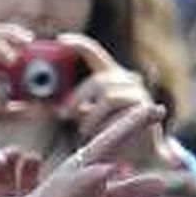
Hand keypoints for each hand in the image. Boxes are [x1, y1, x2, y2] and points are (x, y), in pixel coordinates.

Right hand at [10, 104, 166, 196]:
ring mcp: (70, 177)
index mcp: (92, 163)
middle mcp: (81, 164)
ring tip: (139, 123)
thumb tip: (162, 182)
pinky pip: (78, 182)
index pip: (117, 139)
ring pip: (95, 154)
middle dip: (132, 122)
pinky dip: (93, 174)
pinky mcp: (61, 194)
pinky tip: (108, 168)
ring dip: (116, 138)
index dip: (137, 123)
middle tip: (158, 108)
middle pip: (110, 138)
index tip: (160, 108)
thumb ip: (131, 191)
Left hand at [59, 33, 176, 167]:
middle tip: (63, 114)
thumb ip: (75, 107)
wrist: (140, 157)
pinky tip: (97, 133)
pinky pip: (119, 110)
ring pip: (107, 95)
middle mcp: (126, 80)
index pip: (94, 53)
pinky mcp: (145, 106)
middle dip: (77, 98)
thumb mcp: (88, 118)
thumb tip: (50, 103)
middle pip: (98, 81)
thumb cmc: (111, 135)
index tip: (60, 39)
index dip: (78, 44)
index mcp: (111, 77)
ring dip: (91, 116)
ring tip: (83, 131)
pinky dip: (102, 120)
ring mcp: (138, 92)